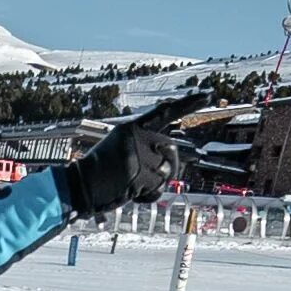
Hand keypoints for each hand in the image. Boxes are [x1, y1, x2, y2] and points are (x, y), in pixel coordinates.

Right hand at [57, 95, 201, 215]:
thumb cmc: (101, 170)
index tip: (209, 94)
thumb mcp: (121, 148)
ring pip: (167, 173)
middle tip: (146, 177)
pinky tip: (131, 193)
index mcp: (132, 127)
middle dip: (168, 167)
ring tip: (132, 183)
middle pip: (172, 151)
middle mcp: (137, 138)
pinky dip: (147, 196)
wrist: (81, 185)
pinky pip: (157, 189)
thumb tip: (173, 164)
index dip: (189, 103)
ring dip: (154, 184)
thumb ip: (146, 149)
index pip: (166, 112)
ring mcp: (138, 156)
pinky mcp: (138, 174)